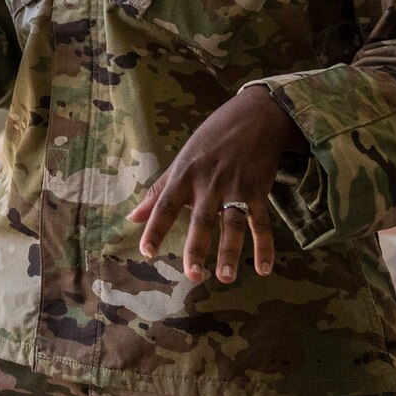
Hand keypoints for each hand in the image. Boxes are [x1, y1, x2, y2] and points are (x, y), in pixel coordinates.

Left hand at [128, 85, 308, 283]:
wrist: (253, 117)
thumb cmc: (211, 140)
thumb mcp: (181, 160)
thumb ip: (158, 191)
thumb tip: (131, 217)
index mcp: (184, 174)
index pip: (165, 204)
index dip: (155, 228)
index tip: (147, 252)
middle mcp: (208, 182)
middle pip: (201, 219)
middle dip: (196, 248)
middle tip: (193, 276)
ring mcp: (235, 187)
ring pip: (232, 223)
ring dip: (229, 252)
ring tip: (225, 277)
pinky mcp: (258, 191)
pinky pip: (262, 222)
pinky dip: (264, 246)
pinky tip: (263, 268)